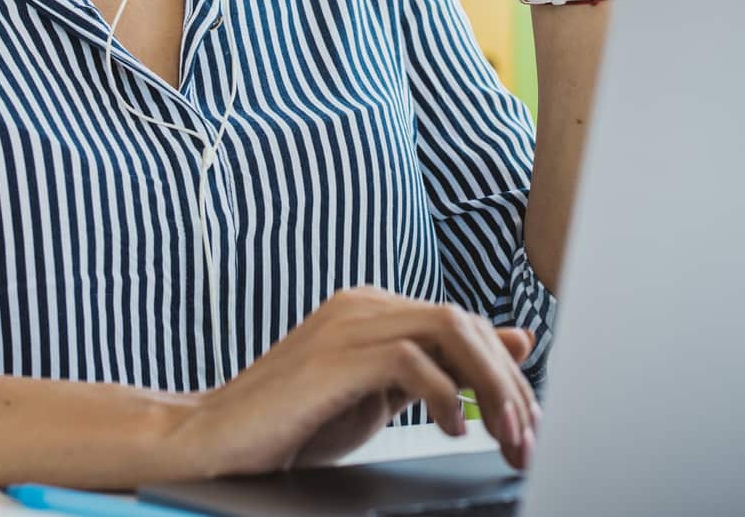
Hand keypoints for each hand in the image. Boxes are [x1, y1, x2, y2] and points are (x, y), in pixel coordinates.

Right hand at [166, 286, 538, 477]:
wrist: (215, 439)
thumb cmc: (293, 423)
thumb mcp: (383, 397)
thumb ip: (441, 369)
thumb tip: (511, 344)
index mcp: (375, 309)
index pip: (463, 324)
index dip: (506, 373)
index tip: (529, 425)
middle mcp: (364, 304)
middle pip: (465, 322)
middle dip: (509, 384)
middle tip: (527, 439)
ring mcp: (347, 324)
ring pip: (450, 330)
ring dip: (491, 386)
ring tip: (504, 434)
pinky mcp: (335, 355)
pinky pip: (412, 360)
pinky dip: (445, 397)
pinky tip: (450, 430)